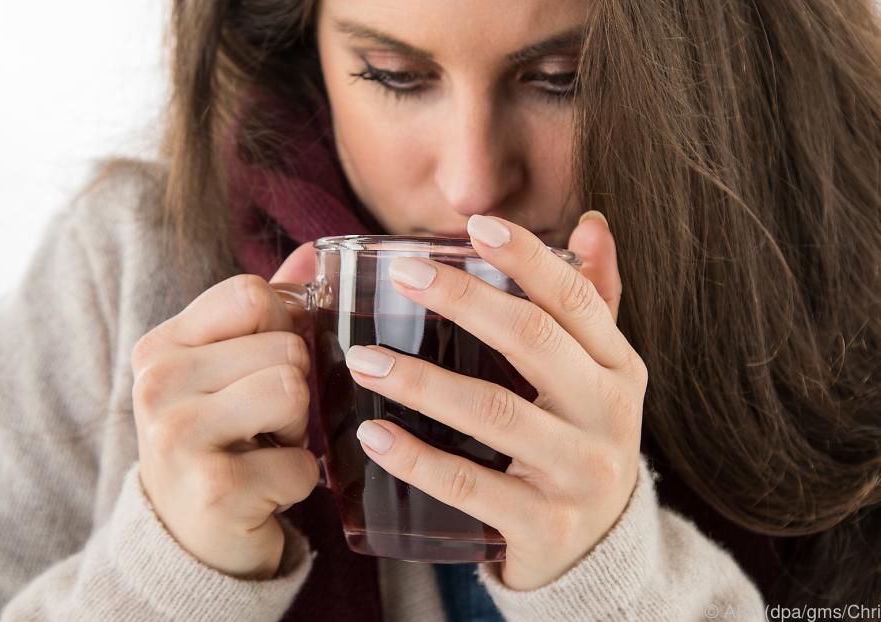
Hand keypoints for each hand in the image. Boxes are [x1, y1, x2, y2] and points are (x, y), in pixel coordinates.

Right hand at [131, 243, 318, 578]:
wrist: (187, 538)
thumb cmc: (218, 439)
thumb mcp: (228, 368)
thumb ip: (269, 308)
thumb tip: (315, 253)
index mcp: (161, 345)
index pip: (253, 293)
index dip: (283, 326)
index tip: (263, 364)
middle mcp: (157, 384)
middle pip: (285, 345)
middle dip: (295, 388)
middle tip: (262, 422)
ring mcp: (178, 437)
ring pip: (294, 390)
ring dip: (299, 430)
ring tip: (266, 447)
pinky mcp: (214, 490)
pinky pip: (303, 464)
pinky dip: (298, 481)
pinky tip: (264, 490)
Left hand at [345, 214, 645, 590]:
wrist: (598, 549)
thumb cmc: (578, 440)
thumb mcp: (597, 374)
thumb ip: (591, 302)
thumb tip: (590, 223)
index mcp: (618, 368)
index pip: (576, 298)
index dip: (528, 257)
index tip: (476, 225)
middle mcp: (610, 414)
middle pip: (532, 340)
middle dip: (463, 299)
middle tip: (402, 275)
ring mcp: (582, 472)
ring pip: (494, 411)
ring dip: (422, 381)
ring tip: (365, 359)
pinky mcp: (547, 526)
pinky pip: (472, 486)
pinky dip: (418, 460)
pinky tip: (374, 435)